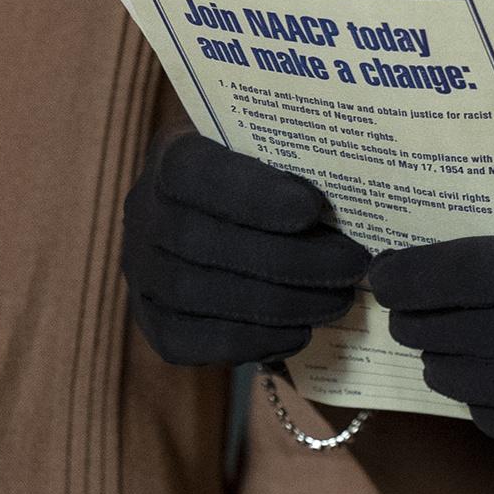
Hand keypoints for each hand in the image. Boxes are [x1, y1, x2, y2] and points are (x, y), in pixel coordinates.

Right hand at [121, 131, 370, 368]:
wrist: (225, 227)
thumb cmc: (267, 181)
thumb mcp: (275, 153)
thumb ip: (296, 158)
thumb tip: (352, 183)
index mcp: (173, 154)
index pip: (193, 171)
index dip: (249, 194)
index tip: (311, 209)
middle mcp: (143, 211)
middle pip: (199, 241)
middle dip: (285, 259)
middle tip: (351, 265)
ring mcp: (141, 271)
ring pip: (196, 293)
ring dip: (277, 303)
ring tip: (337, 301)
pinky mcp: (152, 322)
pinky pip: (190, 340)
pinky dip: (249, 340)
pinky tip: (299, 333)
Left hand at [369, 213, 493, 460]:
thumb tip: (489, 269)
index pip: (465, 275)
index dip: (415, 275)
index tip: (384, 272)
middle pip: (463, 336)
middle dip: (423, 323)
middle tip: (400, 313)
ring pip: (483, 387)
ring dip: (450, 368)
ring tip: (434, 351)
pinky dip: (493, 408)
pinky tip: (483, 393)